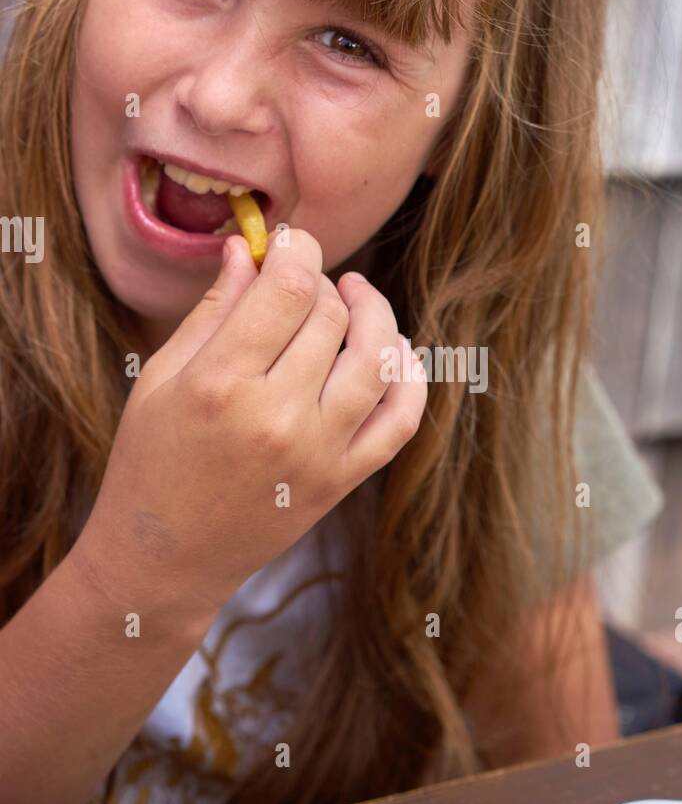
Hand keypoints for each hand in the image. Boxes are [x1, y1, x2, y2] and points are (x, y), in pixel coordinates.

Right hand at [73, 228, 426, 621]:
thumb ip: (211, 311)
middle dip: (322, 284)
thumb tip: (246, 249)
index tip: (291, 244)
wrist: (165, 559)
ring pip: (377, 359)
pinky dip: (409, 378)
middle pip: (331, 317)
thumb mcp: (161, 380)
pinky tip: (392, 350)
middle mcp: (277, 417)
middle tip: (302, 283)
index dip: (298, 251)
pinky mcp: (343, 481)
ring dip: (375, 315)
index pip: (288, 290)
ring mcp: (319, 453)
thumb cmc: (151, 462)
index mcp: (221, 385)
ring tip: (355, 299)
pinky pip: (401, 420)